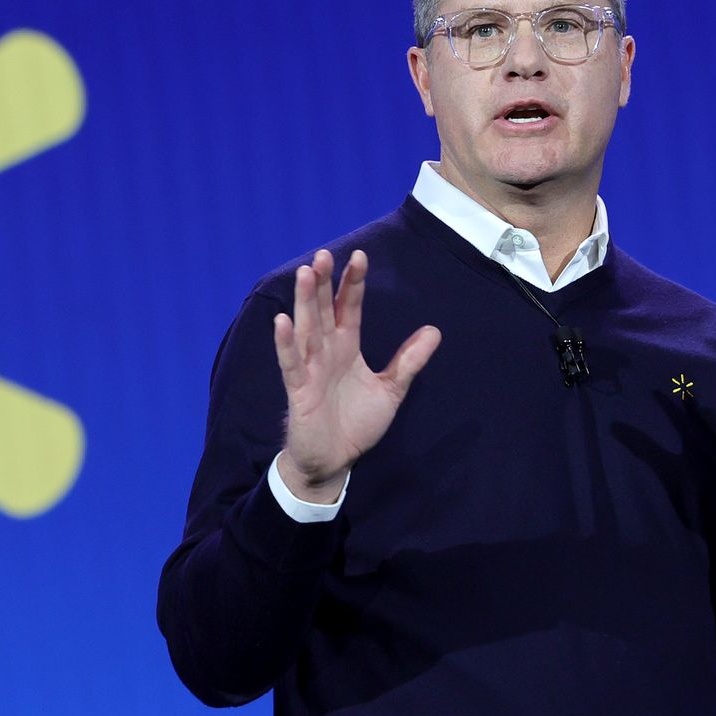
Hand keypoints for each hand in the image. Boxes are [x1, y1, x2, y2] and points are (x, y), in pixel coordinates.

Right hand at [272, 249, 441, 501]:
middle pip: (324, 310)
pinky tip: (281, 321)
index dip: (354, 283)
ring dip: (304, 302)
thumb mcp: (391, 390)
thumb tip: (434, 331)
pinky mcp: (298, 390)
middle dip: (325, 283)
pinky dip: (285, 343)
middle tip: (324, 254)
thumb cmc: (356, 423)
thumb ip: (408, 361)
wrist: (335, 461)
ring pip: (306, 329)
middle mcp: (326, 352)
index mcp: (347, 347)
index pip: (349, 308)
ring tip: (305, 274)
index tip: (360, 256)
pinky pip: (290, 363)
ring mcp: (309, 369)